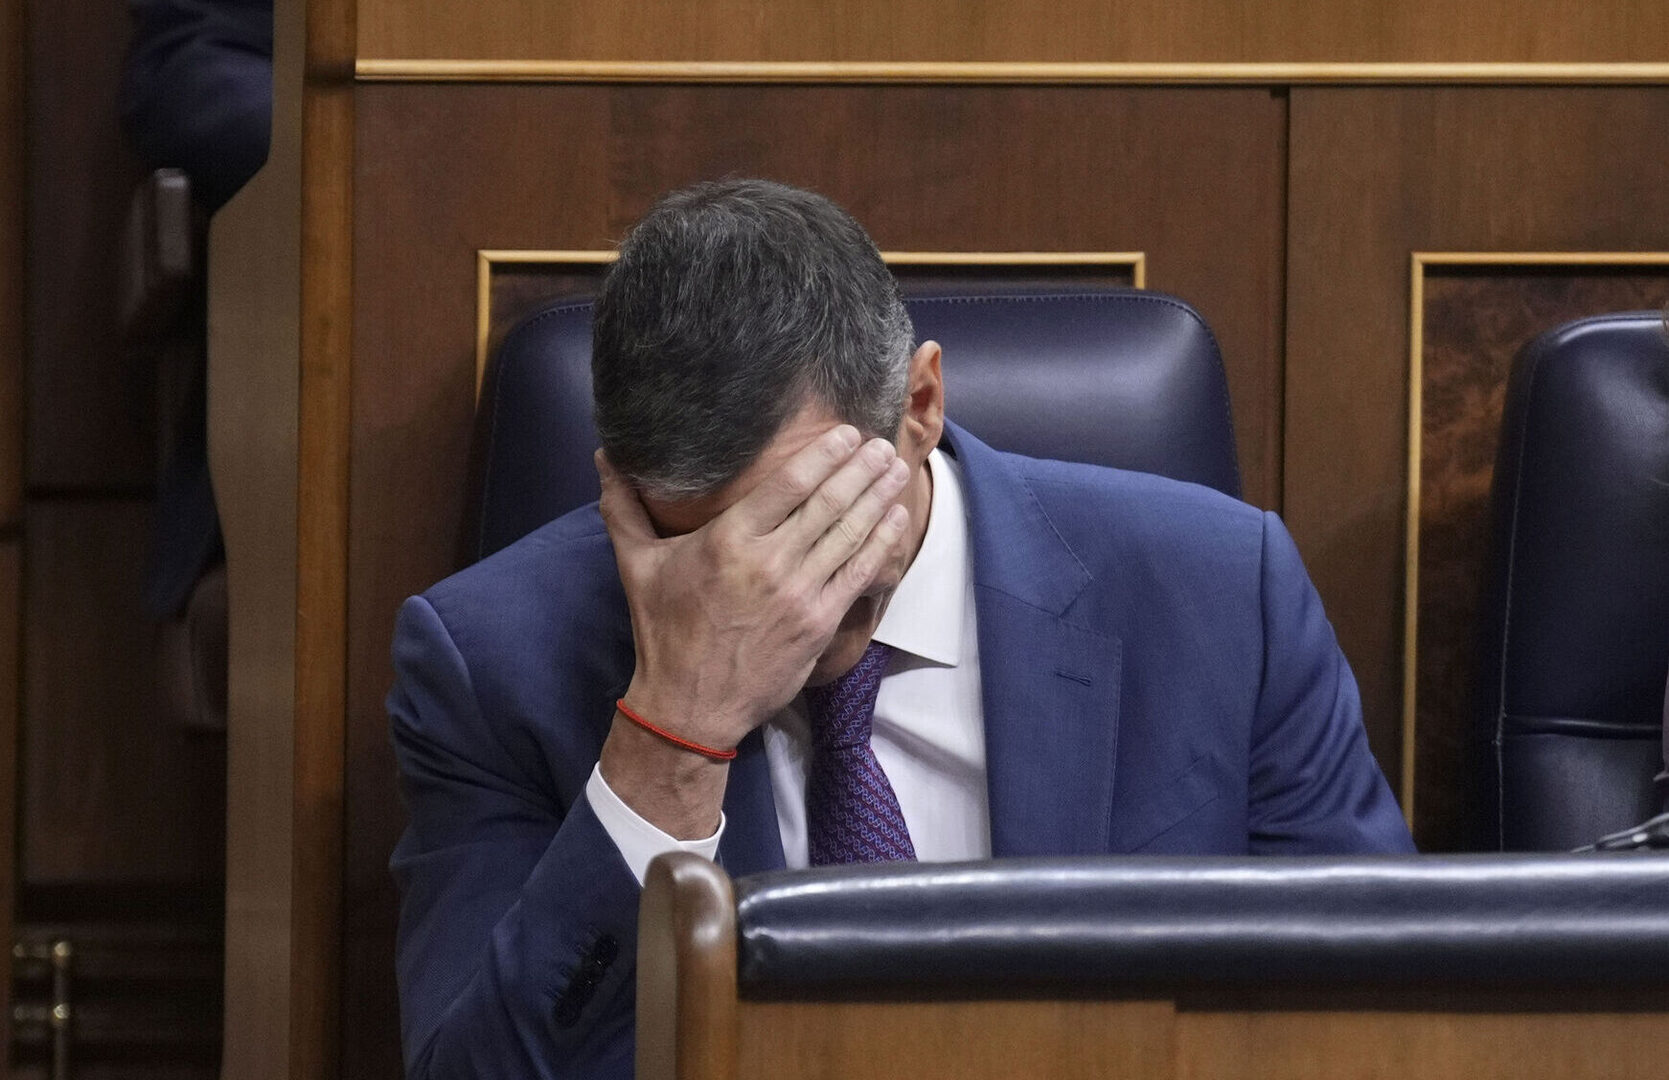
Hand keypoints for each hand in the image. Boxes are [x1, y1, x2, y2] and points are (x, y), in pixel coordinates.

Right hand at [595, 425, 910, 836]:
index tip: (847, 433)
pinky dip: (880, 543)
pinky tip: (895, 519)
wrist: (690, 706)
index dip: (824, 454)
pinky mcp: (818, 623)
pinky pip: (857, 574)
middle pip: (827, 503)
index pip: (788, 484)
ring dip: (877, 498)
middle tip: (882, 444)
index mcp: (727, 540)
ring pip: (848, 534)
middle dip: (861, 469)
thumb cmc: (663, 631)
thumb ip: (624, 507)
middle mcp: (768, 561)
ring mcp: (799, 593)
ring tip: (896, 470)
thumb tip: (604, 458)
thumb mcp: (637, 565)